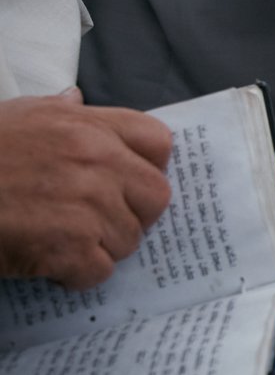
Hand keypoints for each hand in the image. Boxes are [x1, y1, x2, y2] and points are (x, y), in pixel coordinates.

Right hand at [0, 90, 172, 288]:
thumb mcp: (16, 117)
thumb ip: (59, 112)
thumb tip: (77, 99)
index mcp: (86, 125)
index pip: (157, 143)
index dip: (146, 167)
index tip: (127, 183)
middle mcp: (96, 159)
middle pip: (155, 197)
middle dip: (131, 214)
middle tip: (95, 222)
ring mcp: (86, 203)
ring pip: (128, 239)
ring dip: (98, 248)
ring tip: (58, 240)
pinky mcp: (69, 246)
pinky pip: (98, 271)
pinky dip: (74, 275)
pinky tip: (47, 262)